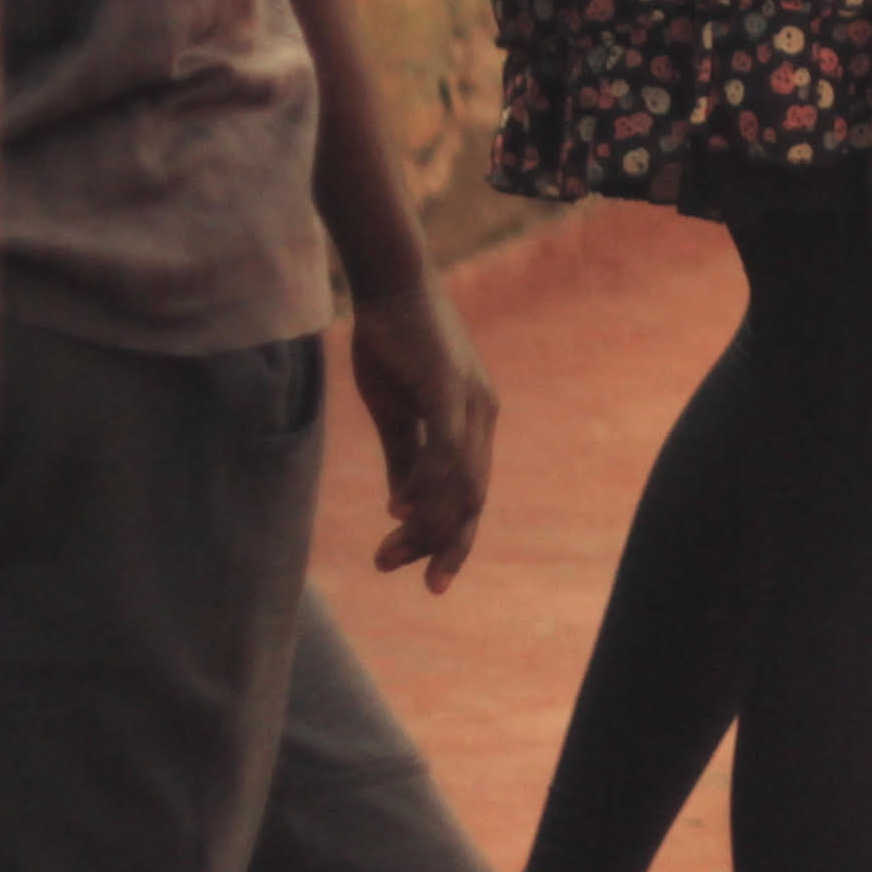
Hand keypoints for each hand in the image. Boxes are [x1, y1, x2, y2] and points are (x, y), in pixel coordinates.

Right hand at [347, 285, 499, 589]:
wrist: (391, 289)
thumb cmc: (395, 348)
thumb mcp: (397, 414)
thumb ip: (404, 460)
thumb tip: (402, 508)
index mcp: (474, 426)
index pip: (473, 496)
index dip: (456, 540)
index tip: (433, 582)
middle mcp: (483, 418)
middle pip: (472, 499)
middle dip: (440, 543)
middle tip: (400, 572)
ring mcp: (472, 402)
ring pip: (460, 481)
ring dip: (425, 523)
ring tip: (388, 553)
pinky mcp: (450, 386)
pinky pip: (444, 446)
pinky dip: (426, 482)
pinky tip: (401, 508)